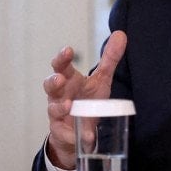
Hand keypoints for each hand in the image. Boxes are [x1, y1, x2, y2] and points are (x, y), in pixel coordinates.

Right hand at [43, 31, 127, 168]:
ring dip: (59, 106)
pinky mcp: (61, 132)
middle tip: (60, 78)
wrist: (79, 131)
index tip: (68, 51)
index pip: (61, 66)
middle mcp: (59, 95)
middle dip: (53, 81)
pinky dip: (75, 134)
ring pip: (52, 108)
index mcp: (69, 80)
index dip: (62, 58)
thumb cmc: (87, 101)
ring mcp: (58, 113)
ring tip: (68, 106)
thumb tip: (121, 34)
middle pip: (50, 84)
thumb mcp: (101, 80)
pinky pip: (65, 133)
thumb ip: (109, 59)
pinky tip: (86, 135)